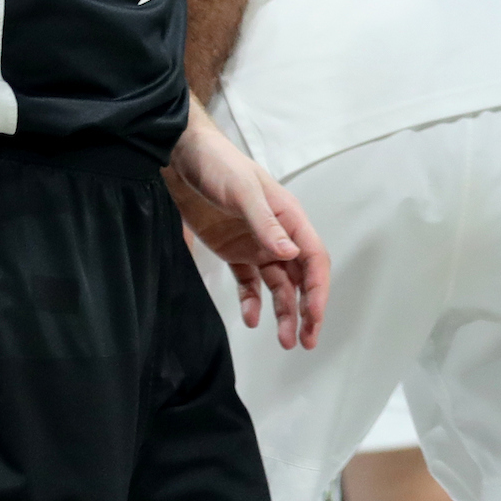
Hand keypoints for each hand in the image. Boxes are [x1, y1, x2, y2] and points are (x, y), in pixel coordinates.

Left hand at [165, 114, 328, 348]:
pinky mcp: (232, 251)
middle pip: (301, 277)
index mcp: (289, 217)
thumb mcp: (243, 192)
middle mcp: (277, 234)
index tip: (313, 317)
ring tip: (283, 341)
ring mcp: (255, 244)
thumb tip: (292, 255)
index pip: (313, 258)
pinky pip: (249, 283)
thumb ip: (267, 223)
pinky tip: (251, 319)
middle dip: (307, 309)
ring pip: (278, 285)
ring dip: (284, 312)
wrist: (182, 158)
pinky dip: (252, 302)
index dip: (318, 289)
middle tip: (306, 341)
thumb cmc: (219, 166)